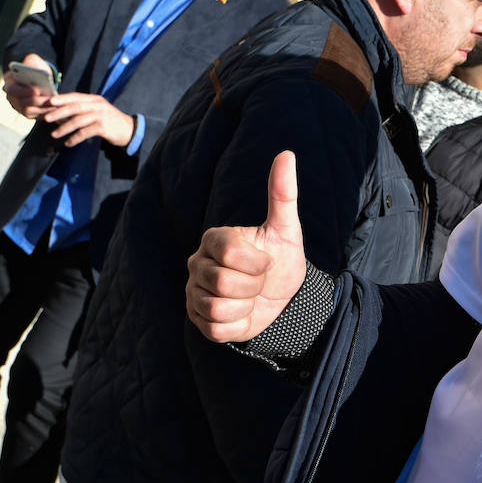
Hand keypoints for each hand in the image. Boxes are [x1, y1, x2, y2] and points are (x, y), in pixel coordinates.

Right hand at [3, 53, 53, 118]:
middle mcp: (12, 97)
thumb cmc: (35, 67)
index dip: (23, 92)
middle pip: (23, 103)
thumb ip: (31, 63)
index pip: (11, 90)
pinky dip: (47, 112)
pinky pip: (38, 116)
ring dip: (44, 108)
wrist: (39, 77)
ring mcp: (19, 107)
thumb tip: (34, 70)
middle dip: (38, 101)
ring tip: (56, 103)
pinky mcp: (30, 114)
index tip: (36, 91)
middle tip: (50, 99)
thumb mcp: (33, 61)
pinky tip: (58, 107)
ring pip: (30, 112)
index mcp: (10, 82)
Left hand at [41, 92, 135, 146]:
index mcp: (95, 99)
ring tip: (54, 135)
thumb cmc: (110, 121)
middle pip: (75, 107)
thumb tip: (61, 112)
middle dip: (59, 113)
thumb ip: (83, 109)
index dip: (62, 99)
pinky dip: (75, 138)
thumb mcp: (98, 110)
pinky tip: (68, 143)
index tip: (49, 102)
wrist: (129, 130)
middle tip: (46, 118)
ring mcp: (101, 116)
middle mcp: (98, 105)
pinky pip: (85, 132)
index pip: (76, 96)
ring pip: (78, 120)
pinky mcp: (103, 127)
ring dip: (64, 128)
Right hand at [186, 151, 306, 342]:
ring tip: (251, 297)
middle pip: (221, 282)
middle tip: (260, 282)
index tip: (267, 262)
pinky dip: (239, 325)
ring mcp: (194, 293)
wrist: (283, 298)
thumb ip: (283, 194)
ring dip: (246, 306)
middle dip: (253, 286)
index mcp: (215, 239)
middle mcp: (197, 264)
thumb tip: (287, 154)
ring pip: (217, 307)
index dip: (256, 263)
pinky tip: (244, 313)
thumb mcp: (286, 229)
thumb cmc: (281, 259)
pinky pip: (216, 328)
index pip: (229, 252)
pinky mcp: (198, 320)